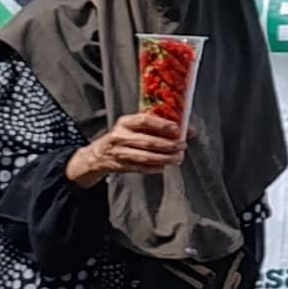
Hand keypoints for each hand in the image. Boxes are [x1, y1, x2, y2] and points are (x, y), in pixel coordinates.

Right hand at [67, 108, 185, 183]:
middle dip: (168, 145)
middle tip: (182, 145)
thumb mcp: (135, 126)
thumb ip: (158, 126)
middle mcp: (120, 136)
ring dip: (165, 158)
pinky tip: (164, 166)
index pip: (143, 120)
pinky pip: (141, 168)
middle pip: (147, 141)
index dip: (161, 124)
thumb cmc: (124, 136)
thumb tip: (187, 129)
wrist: (100, 153)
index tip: (176, 128)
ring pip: (145, 157)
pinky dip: (154, 168)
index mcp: (124, 123)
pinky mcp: (122, 166)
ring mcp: (120, 152)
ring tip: (178, 157)